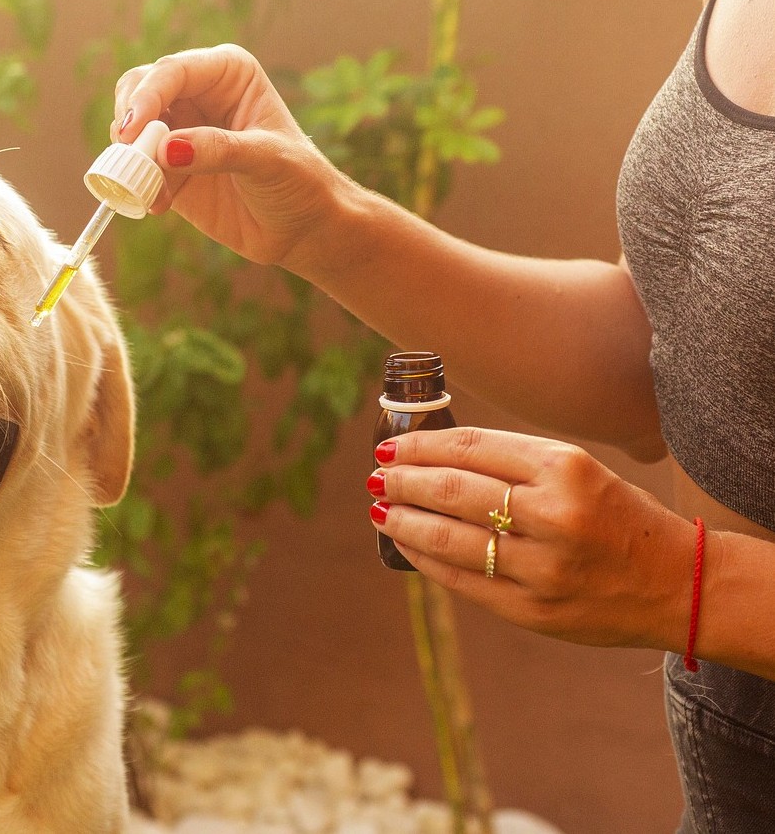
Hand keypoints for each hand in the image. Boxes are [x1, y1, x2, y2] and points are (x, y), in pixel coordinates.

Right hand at [111, 44, 345, 268]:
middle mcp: (197, 95)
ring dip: (130, 156)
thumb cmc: (299, 180)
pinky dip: (136, 185)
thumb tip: (166, 149)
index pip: (173, 71)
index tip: (132, 129)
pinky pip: (136, 168)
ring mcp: (179, 131)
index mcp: (227, 74)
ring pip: (129, 128)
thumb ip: (219, 150)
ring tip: (150, 186)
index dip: (147, 95)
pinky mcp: (167, 168)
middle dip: (128, 118)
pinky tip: (159, 206)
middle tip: (127, 151)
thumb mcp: (267, 160)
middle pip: (139, 88)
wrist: (301, 227)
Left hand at [369, 426, 695, 649]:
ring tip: (382, 509)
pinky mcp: (532, 609)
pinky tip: (407, 546)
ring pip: (449, 537)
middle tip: (378, 476)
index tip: (392, 446)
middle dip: (404, 481)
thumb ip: (513, 463)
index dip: (421, 446)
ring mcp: (541, 566)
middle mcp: (553, 514)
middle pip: (452, 490)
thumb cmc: (618, 517)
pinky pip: (461, 581)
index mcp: (565, 468)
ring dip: (404, 521)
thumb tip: (431, 457)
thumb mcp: (578, 471)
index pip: (471, 447)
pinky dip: (425, 560)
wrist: (677, 585)